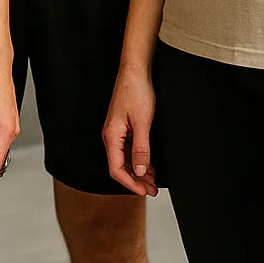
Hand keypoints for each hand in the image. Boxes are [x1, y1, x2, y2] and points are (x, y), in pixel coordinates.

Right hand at [103, 66, 157, 197]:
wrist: (135, 71)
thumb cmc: (136, 91)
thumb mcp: (142, 122)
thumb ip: (140, 149)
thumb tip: (138, 172)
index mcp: (111, 136)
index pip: (116, 169)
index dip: (130, 184)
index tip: (144, 191)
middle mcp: (111, 135)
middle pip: (119, 166)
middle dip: (135, 181)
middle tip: (152, 190)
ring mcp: (117, 131)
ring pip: (124, 159)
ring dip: (138, 172)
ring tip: (152, 181)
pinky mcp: (123, 127)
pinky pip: (128, 150)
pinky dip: (138, 160)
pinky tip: (148, 165)